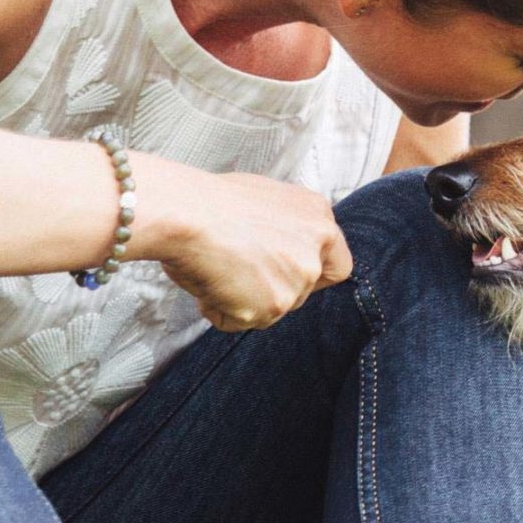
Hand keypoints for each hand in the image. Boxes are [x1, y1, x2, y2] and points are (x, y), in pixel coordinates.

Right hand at [139, 165, 352, 332]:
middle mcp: (316, 248)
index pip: (337, 263)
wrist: (186, 212)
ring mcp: (298, 279)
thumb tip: (272, 250)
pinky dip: (219, 310)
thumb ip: (284, 229)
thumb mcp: (264, 201)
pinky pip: (241, 321)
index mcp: (317, 216)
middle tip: (237, 271)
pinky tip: (207, 282)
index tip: (287, 275)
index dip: (312, 274)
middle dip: (271, 288)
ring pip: (272, 309)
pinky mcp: (274, 305)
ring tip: (215, 268)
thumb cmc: (210, 202)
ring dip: (242, 298)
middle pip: (304, 291)